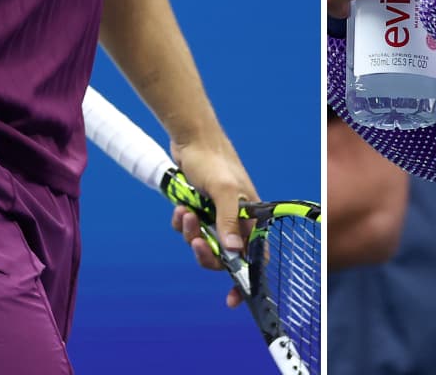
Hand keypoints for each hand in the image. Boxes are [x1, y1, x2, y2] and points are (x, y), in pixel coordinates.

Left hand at [168, 135, 258, 308]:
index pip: (255, 257)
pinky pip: (189, 229)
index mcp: (250, 217)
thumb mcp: (224, 190)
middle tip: (195, 240)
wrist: (189, 137)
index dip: (245, 279)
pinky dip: (181, 222)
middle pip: (223, 256)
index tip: (231, 298)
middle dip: (206, 251)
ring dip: (190, 232)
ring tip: (184, 212)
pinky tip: (180, 206)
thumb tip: (233, 252)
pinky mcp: (199, 208)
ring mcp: (215, 215)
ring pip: (203, 241)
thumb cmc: (212, 159)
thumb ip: (229, 221)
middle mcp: (235, 219)